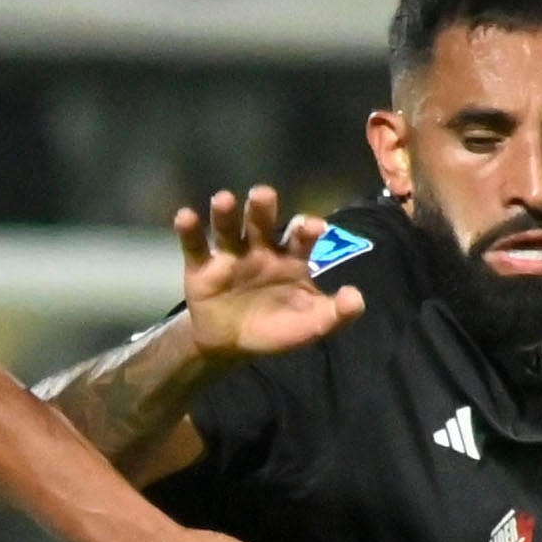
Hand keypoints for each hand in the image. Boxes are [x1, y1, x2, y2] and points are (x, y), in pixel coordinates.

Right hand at [177, 186, 365, 362]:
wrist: (232, 346)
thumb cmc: (276, 327)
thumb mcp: (311, 325)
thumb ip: (336, 314)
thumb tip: (356, 298)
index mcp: (291, 258)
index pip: (300, 237)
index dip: (306, 229)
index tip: (312, 227)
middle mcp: (260, 248)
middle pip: (263, 222)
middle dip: (263, 208)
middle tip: (263, 195)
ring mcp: (230, 256)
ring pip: (228, 228)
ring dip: (226, 213)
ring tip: (224, 199)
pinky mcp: (202, 267)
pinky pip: (195, 246)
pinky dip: (189, 230)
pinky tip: (185, 216)